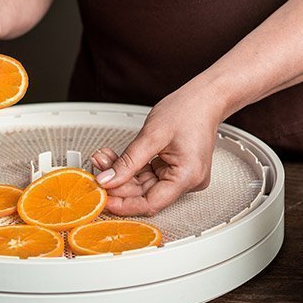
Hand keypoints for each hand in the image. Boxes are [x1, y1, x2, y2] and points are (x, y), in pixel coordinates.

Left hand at [91, 83, 223, 215]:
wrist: (205, 97)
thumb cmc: (189, 110)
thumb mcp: (152, 136)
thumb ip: (128, 162)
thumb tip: (107, 180)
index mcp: (188, 176)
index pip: (151, 203)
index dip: (124, 204)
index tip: (103, 199)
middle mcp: (189, 181)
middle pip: (146, 193)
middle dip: (119, 183)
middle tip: (98, 170)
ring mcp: (183, 176)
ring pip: (144, 184)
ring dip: (122, 173)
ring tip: (103, 159)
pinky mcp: (176, 169)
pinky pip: (149, 175)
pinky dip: (132, 167)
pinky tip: (116, 159)